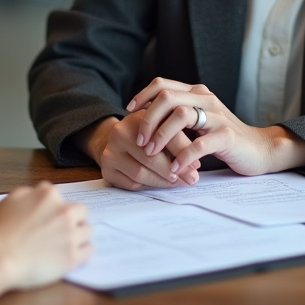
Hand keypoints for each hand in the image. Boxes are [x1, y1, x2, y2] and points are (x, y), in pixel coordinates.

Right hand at [0, 182, 92, 304]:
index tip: (48, 216)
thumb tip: (36, 195)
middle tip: (60, 230)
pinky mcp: (72, 257)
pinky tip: (72, 255)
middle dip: (72, 219)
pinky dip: (82, 252)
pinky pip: (89, 250)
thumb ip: (28, 194)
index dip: (53, 207)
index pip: (58, 195)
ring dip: (78, 235)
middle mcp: (63, 212)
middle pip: (80, 211)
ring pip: (87, 230)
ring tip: (65, 244)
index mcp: (48, 195)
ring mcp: (70, 234)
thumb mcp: (9, 200)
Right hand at [78, 112, 200, 189]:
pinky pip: (132, 184)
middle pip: (151, 158)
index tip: (197, 165)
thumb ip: (178, 137)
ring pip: (141, 174)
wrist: (117, 140)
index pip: (163, 135)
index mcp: (138, 117)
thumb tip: (196, 161)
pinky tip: (162, 184)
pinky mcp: (107, 170)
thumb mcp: (163, 127)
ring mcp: (111, 152)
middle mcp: (120, 132)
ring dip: (163, 182)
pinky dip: (150, 186)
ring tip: (179, 183)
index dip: (183, 151)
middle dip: (175, 171)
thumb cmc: (148, 135)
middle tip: (192, 179)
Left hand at [129, 78, 304, 177]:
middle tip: (140, 140)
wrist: (259, 149)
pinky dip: (182, 156)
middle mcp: (206, 99)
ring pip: (181, 115)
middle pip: (167, 97)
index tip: (129, 111)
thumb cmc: (223, 138)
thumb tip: (144, 119)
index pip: (163, 84)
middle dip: (148, 119)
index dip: (142, 95)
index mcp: (196, 93)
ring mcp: (217, 116)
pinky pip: (199, 143)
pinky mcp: (227, 136)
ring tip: (152, 153)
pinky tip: (174, 169)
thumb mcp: (199, 121)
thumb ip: (178, 115)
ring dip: (161, 135)